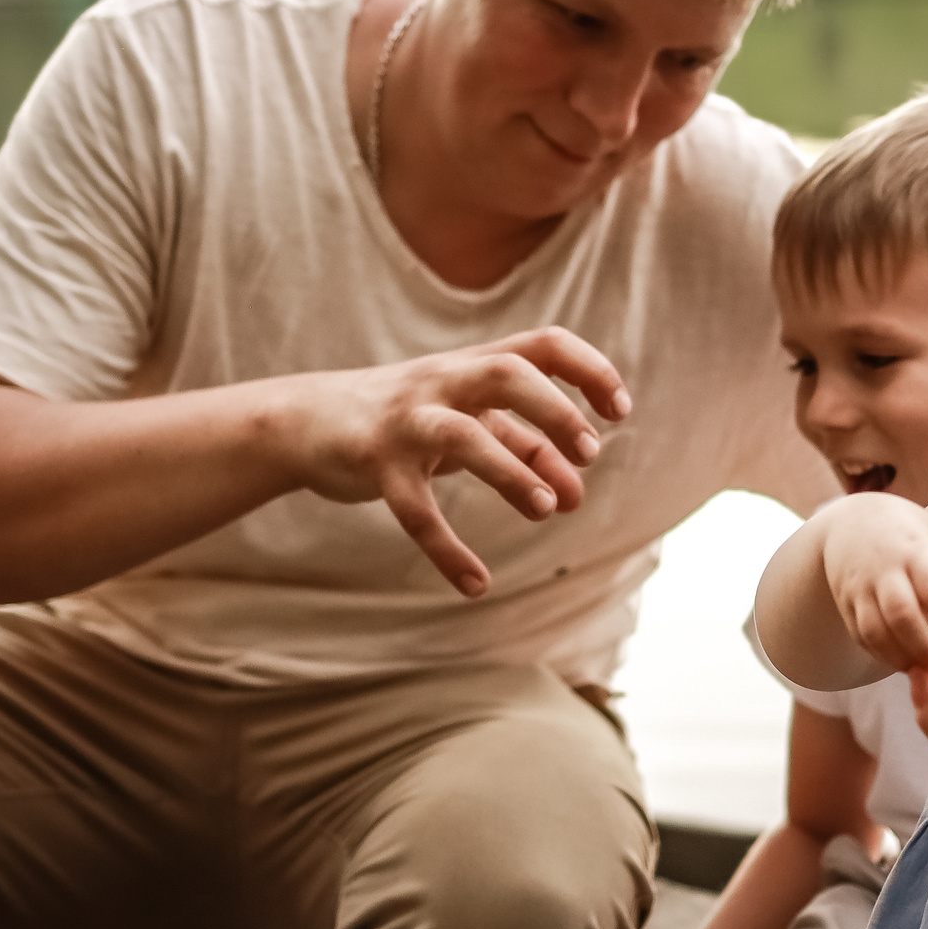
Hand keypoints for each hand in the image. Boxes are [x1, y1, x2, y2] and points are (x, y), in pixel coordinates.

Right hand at [278, 325, 628, 597]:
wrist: (308, 421)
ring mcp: (406, 421)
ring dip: (511, 470)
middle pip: (507, 373)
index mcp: (473, 367)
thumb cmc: (407, 419)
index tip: (619, 411)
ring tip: (546, 509)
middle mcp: (442, 382)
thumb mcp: (468, 422)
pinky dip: (447, 548)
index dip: (588, 369)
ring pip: (463, 436)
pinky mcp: (374, 463)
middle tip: (589, 455)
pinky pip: (414, 509)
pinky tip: (476, 584)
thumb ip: (524, 449)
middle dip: (555, 411)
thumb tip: (576, 495)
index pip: (543, 344)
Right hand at [818, 494, 927, 674]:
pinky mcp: (845, 604)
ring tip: (925, 671)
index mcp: (917, 550)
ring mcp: (860, 588)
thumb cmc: (912, 537)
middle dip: (926, 646)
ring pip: (876, 630)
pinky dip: (882, 655)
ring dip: (902, 656)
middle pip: (902, 614)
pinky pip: (861, 637)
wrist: (853, 522)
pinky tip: (904, 662)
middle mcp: (884, 569)